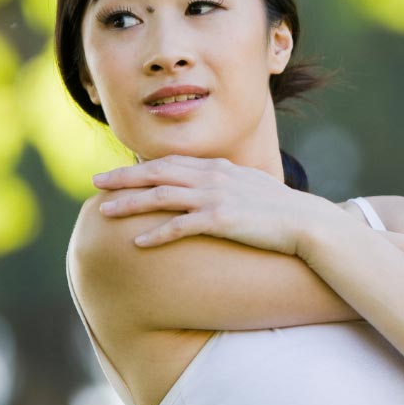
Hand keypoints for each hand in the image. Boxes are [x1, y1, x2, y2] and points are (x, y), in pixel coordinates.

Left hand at [92, 155, 338, 255]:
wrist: (307, 223)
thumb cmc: (281, 212)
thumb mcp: (251, 190)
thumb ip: (229, 186)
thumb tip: (214, 194)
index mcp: (218, 168)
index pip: (171, 162)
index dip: (141, 167)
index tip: (119, 173)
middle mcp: (213, 177)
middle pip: (157, 172)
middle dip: (123, 177)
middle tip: (96, 182)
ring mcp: (216, 197)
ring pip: (161, 195)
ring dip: (130, 203)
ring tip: (104, 211)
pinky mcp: (222, 219)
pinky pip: (180, 225)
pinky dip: (156, 233)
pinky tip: (137, 242)